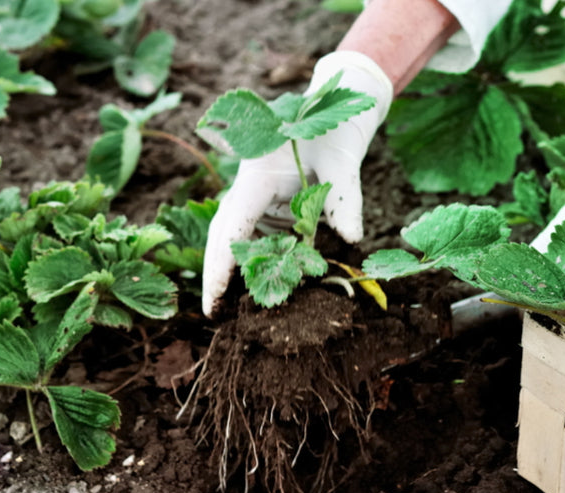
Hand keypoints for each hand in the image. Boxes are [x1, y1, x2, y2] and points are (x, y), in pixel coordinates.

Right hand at [201, 52, 393, 316]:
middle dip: (216, 272)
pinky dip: (257, 258)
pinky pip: (257, 233)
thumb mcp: (344, 162)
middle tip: (212, 311)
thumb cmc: (335, 131)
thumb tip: (352, 239)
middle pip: (224, 233)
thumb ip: (345, 201)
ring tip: (230, 307)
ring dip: (234, 268)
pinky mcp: (270, 202)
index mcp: (258, 174)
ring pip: (236, 236)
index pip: (232, 224)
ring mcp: (257, 195)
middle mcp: (249, 187)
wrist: (336, 109)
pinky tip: (261, 283)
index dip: (221, 262)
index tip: (215, 295)